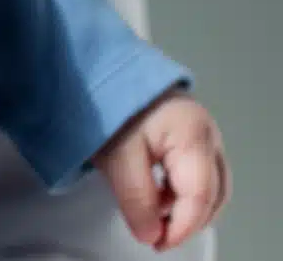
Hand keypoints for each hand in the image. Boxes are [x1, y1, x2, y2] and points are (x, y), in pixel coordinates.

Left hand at [94, 91, 229, 250]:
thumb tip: (150, 234)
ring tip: (153, 215)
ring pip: (210, 185)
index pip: (199, 196)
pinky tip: (157, 196)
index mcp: (192, 135)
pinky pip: (198, 172)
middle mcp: (207, 133)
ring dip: (186, 207)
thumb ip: (135, 197)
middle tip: (157, 235)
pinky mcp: (190, 132)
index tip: (158, 242)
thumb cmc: (108, 101)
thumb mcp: (116, 154)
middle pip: (213, 193)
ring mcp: (202, 132)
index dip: (181, 227)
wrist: (95, 65)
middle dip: (187, 220)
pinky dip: (182, 192)